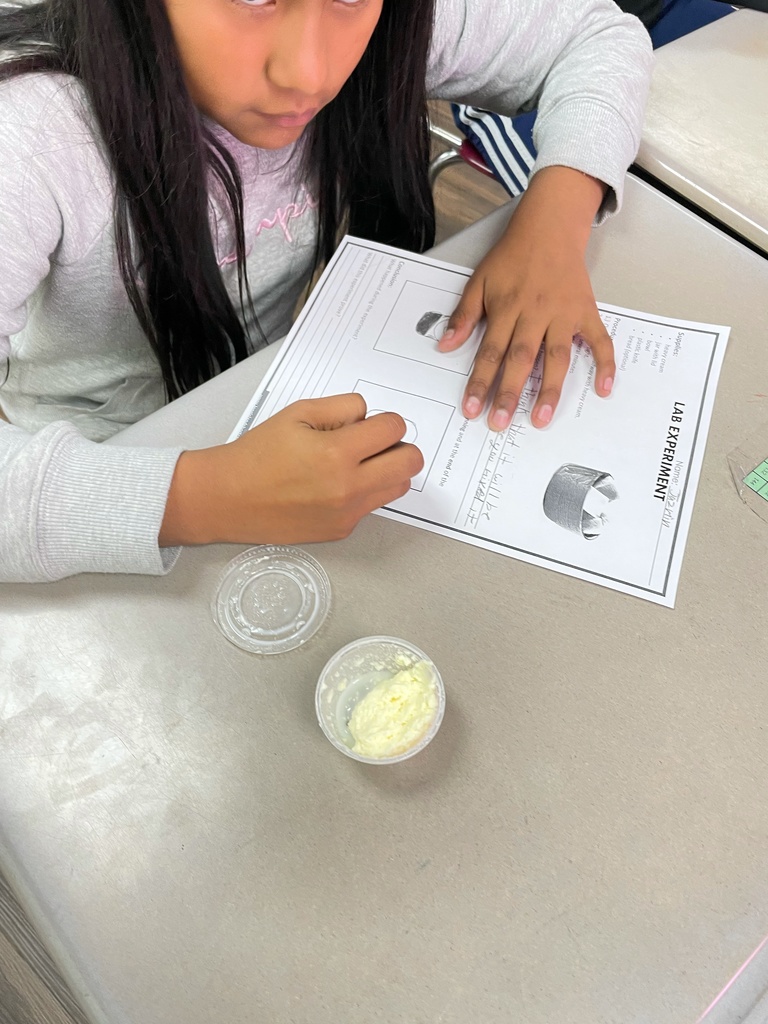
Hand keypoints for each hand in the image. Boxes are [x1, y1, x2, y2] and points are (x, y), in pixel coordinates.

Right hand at [160, 394, 423, 545]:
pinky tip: (335, 486)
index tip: (371, 423)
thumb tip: (369, 416)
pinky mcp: (341, 530)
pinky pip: (372, 505)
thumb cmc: (258, 454)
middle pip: (410, 463)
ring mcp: (348, 513)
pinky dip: (364, 492)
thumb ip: (342, 408)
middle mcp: (348, 487)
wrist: (229, 498)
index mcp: (337, 452)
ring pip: (398, 487)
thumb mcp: (298, 413)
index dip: (386, 420)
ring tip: (359, 464)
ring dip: (388, 470)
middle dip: (399, 446)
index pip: (394, 429)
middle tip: (376, 443)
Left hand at [437, 166, 614, 430]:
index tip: (472, 408)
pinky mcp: (586, 311)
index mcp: (507, 308)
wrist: (549, 226)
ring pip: (557, 357)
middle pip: (521, 359)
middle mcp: (535, 313)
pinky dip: (604, 364)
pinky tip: (602, 389)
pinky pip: (599, 341)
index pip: (490, 351)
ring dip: (550, 389)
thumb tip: (445, 345)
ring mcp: (563, 314)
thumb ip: (464, 315)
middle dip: (510, 393)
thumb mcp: (480, 280)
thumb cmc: (512, 255)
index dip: (480, 381)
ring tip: (541, 418)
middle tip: (500, 423)